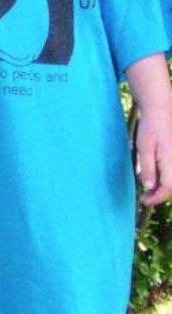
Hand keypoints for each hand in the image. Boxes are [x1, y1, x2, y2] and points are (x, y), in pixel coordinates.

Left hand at [127, 53, 171, 205]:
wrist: (160, 112)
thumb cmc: (150, 129)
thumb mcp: (144, 148)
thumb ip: (147, 168)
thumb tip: (149, 187)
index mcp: (170, 161)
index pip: (167, 188)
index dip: (156, 198)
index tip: (143, 201)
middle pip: (171, 187)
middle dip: (159, 196)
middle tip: (143, 199)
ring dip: (161, 189)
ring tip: (146, 192)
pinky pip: (170, 173)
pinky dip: (162, 180)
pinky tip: (151, 180)